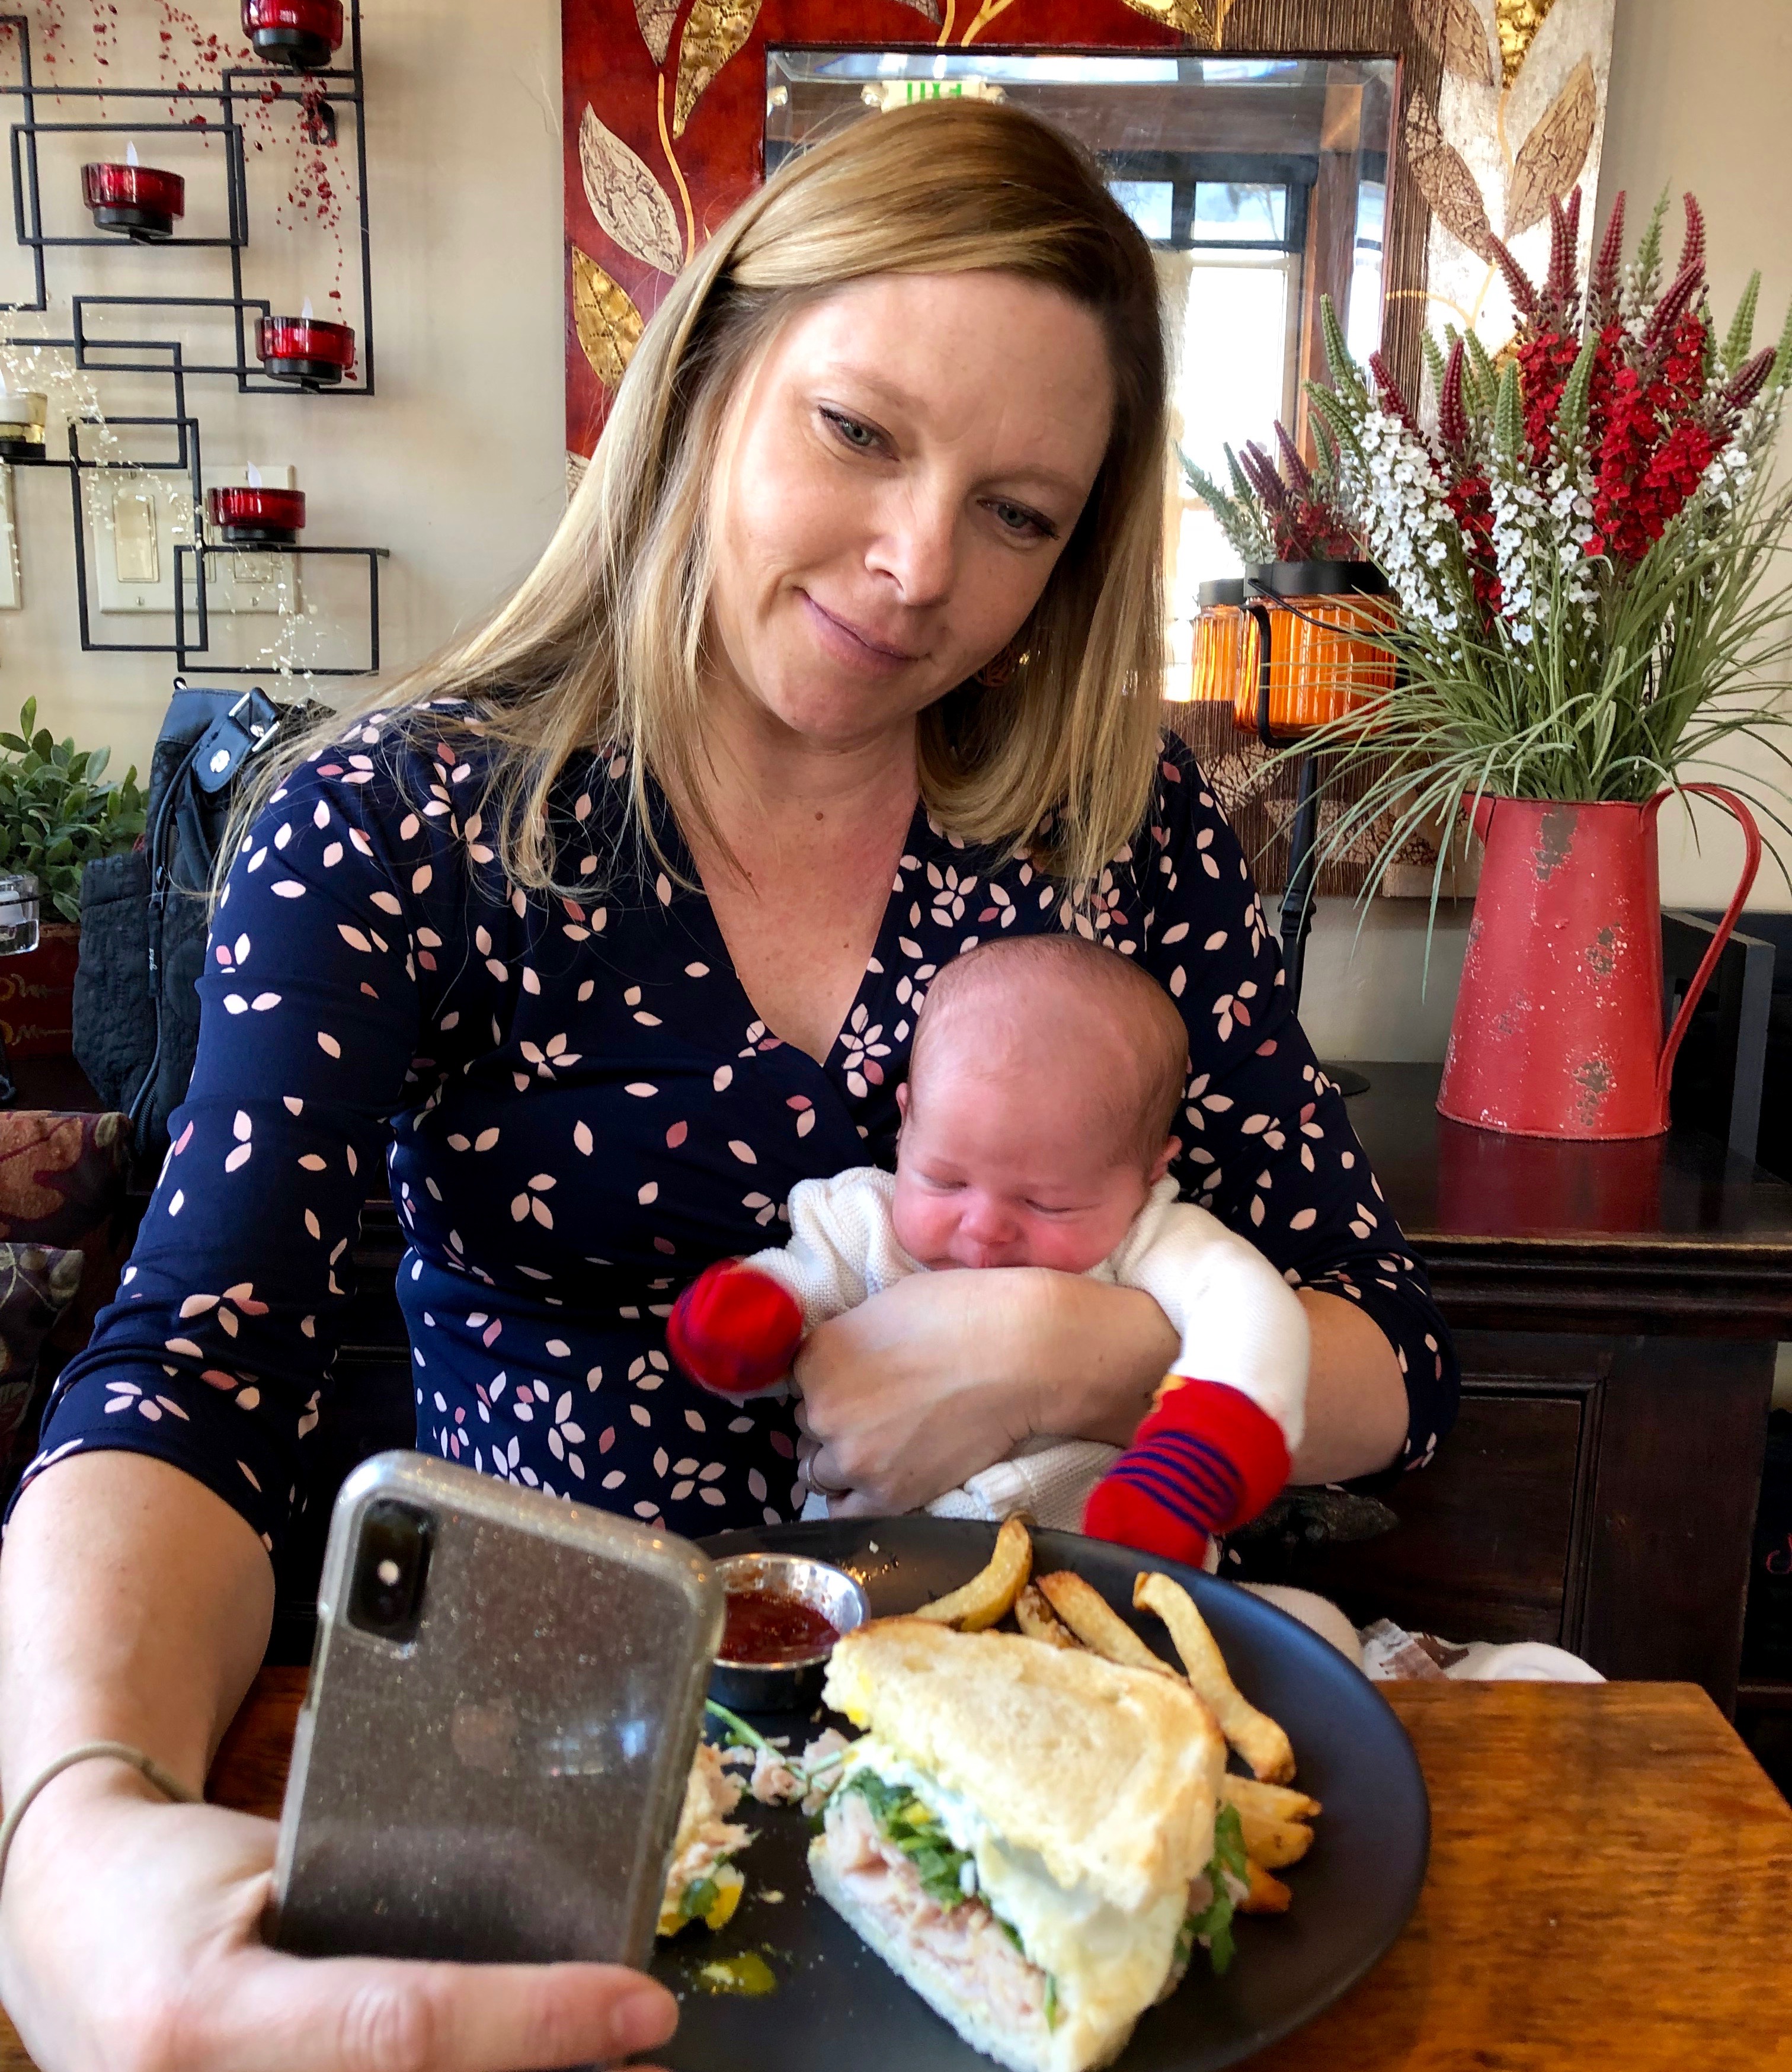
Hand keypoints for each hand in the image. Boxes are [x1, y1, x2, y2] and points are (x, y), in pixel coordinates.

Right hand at [0, 1766, 678, 2071]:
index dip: (535, 2022)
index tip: (640, 2006)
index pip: (404, 2030)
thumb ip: (385, 1904)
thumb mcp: (271, 1864)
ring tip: (609, 2069)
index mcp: (203, 2018)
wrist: (65, 1930)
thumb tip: (541, 1935)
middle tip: (642, 2053)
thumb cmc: (174, 1878)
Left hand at [792, 1268, 1177, 1515]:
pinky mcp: (886, 1497)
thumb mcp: (885, 1306)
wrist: (1023, 1355)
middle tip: (880, 1414)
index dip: (830, 1384)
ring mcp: (852, 1458)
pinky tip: (885, 1480)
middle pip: (807, 1429)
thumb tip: (840, 1363)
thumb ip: (847, 1341)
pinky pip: (846, 1512)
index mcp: (816, 1356)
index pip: (799, 1382)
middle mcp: (821, 1409)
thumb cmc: (964, 1313)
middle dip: (835, 1423)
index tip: (860, 1382)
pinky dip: (858, 1500)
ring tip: (887, 1448)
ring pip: (820, 1472)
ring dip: (844, 1463)